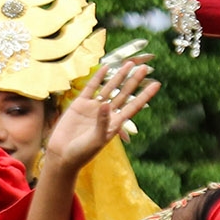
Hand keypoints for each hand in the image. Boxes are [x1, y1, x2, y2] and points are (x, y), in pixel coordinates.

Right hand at [40, 61, 156, 173]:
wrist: (62, 155)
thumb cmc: (82, 153)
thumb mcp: (96, 139)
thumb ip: (102, 122)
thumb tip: (106, 104)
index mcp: (115, 123)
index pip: (134, 106)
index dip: (145, 95)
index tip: (157, 84)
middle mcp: (107, 113)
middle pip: (124, 94)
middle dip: (134, 81)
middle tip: (145, 68)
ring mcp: (93, 107)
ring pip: (109, 88)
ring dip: (119, 76)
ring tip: (129, 64)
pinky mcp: (79, 104)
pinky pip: (91, 87)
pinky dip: (98, 78)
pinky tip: (106, 68)